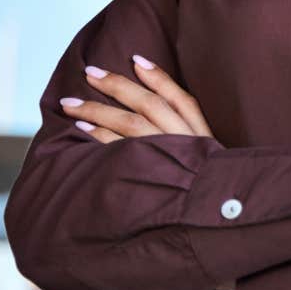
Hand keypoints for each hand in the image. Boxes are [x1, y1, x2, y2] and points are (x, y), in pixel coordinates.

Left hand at [61, 55, 235, 289]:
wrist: (218, 230)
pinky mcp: (151, 179)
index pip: (180, 97)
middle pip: (148, 104)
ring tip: (72, 104)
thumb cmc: (209, 192)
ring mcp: (169, 159)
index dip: (158, 77)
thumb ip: (189, 134)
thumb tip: (157, 109)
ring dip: (99, 110)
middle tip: (89, 72)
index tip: (135, 59)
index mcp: (202, 135)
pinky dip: (100, 136)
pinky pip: (120, 151)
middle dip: (117, 85)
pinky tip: (83, 130)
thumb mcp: (207, 158)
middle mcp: (186, 142)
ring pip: (130, 124)